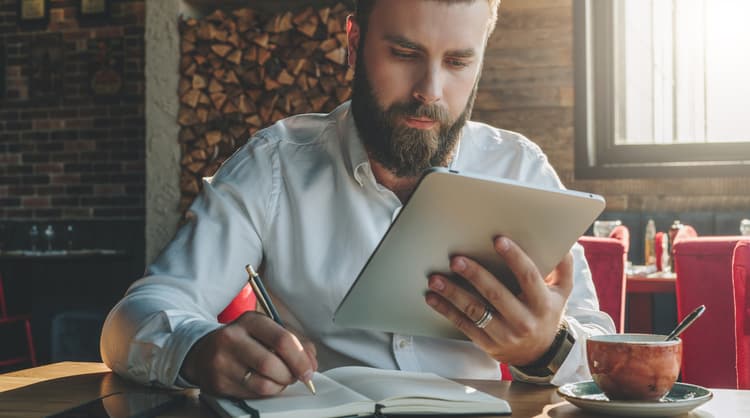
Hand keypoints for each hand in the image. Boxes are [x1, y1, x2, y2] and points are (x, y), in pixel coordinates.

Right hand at [181, 311, 317, 397]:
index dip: (301, 358)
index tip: (309, 370)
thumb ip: (294, 341)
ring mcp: (223, 362)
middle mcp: (233, 338)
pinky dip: (266, 392)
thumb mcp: (265, 330)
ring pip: (264, 383)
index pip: (282, 339)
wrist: (202, 351)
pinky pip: (253, 394)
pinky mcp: (219, 383)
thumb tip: (312, 363)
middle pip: (272, 364)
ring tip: (280, 379)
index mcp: (250, 320)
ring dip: (280, 386)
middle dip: (291, 375)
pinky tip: (264, 383)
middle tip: (295, 376)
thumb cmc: (243, 341)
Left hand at [425, 236, 573, 365]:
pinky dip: (446, 310)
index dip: (515, 258)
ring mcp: (504, 335)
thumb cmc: (547, 313)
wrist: (540, 354)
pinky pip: (464, 326)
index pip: (529, 277)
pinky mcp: (487, 344)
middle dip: (475, 275)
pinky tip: (433, 297)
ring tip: (436, 278)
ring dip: (453, 293)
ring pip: (475, 311)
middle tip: (457, 259)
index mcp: (543, 303)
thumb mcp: (562, 292)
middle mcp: (524, 321)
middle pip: (496, 294)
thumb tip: (562, 242)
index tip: (499, 240)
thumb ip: (562, 267)